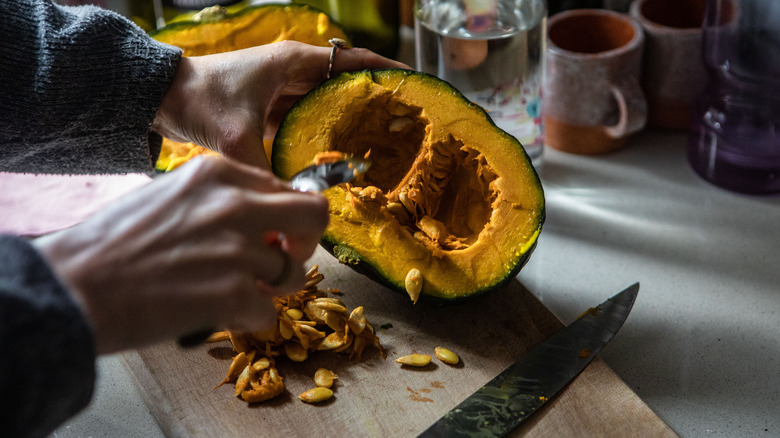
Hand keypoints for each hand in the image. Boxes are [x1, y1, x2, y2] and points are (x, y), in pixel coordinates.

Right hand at [33, 156, 328, 353]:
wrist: (77, 284)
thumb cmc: (113, 241)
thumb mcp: (170, 194)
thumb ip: (220, 198)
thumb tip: (262, 217)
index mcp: (219, 174)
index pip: (284, 188)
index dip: (284, 216)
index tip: (274, 233)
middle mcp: (237, 206)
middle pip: (314, 215)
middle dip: (306, 240)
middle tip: (286, 256)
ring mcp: (239, 251)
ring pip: (294, 272)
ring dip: (274, 288)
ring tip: (243, 292)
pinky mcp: (234, 296)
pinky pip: (269, 312)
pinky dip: (250, 318)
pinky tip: (222, 313)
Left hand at [152, 40, 408, 168]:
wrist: (160, 99)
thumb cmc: (200, 101)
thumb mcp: (237, 138)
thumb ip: (267, 174)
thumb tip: (292, 208)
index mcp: (293, 63)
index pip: (351, 62)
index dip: (384, 72)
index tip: (413, 85)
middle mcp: (292, 73)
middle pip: (344, 84)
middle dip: (373, 102)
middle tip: (402, 124)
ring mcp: (281, 93)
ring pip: (326, 104)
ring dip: (349, 120)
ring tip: (380, 141)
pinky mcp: (269, 111)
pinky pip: (306, 122)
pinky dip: (323, 135)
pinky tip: (338, 155)